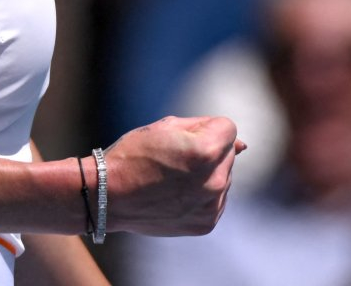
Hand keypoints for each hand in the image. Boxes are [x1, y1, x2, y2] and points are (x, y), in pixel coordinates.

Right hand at [101, 116, 243, 236]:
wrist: (108, 197)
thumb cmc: (133, 156)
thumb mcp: (167, 128)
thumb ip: (207, 128)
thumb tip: (243, 145)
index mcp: (206, 152)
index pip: (228, 128)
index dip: (205, 128)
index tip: (182, 140)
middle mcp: (215, 181)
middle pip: (228, 153)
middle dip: (208, 151)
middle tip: (174, 160)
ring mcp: (211, 205)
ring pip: (223, 177)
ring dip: (207, 174)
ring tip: (173, 179)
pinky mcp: (206, 223)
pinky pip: (216, 199)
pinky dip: (202, 195)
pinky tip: (176, 195)